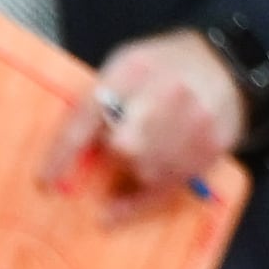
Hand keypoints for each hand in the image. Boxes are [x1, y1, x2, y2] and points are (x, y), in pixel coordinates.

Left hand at [41, 29, 242, 215]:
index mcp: (133, 68)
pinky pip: (173, 185)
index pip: (89, 114)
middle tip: (108, 156)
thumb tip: (69, 154)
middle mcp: (169, 93)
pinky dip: (145, 199)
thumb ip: (99, 101)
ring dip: (131, 178)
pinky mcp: (214, 145)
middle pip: (126, 146)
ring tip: (128, 169)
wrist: (222, 63)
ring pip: (150, 172)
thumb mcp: (123, 66)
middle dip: (112, 157)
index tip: (46, 180)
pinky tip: (125, 205)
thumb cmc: (160, 67)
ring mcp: (197, 121)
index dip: (65, 152)